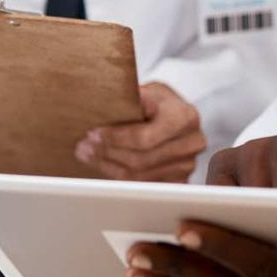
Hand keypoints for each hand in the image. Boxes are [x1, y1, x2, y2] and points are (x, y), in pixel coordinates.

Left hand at [76, 82, 205, 181]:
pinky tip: (105, 166)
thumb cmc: (159, 102)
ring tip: (89, 156)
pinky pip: (143, 185)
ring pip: (140, 176)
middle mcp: (192, 143)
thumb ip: (136, 97)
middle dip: (107, 153)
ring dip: (108, 167)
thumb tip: (109, 100)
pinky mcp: (179, 181)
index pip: (144, 138)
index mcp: (185, 117)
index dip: (115, 138)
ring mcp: (187, 165)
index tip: (93, 134)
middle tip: (84, 147)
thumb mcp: (149, 90)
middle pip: (140, 160)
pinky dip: (120, 177)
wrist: (177, 115)